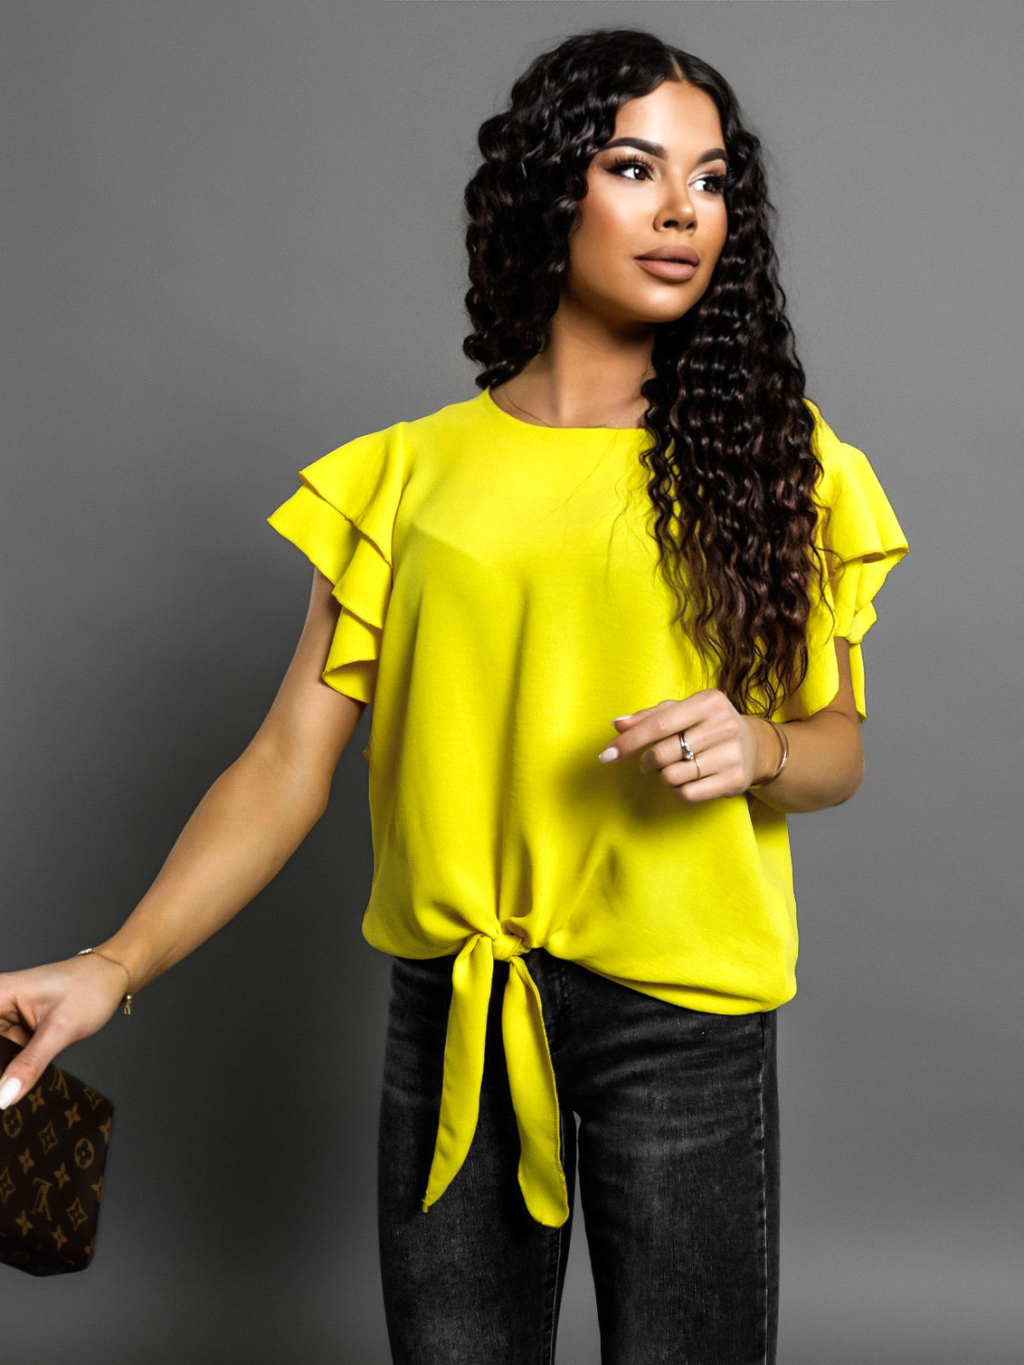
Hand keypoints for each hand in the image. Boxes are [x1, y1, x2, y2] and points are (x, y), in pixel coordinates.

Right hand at [0, 954, 129, 1108]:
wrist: (114, 977)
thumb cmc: (90, 987)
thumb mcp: (60, 1029)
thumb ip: (30, 1064)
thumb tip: (3, 1096)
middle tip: (5, 1095)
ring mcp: (6, 1017)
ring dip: (4, 1073)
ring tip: (8, 1094)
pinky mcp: (17, 1028)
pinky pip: (5, 1054)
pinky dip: (11, 1070)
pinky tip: (15, 1086)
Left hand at [598, 691, 775, 802]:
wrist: (755, 746)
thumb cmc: (706, 725)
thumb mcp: (681, 711)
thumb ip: (648, 717)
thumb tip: (617, 724)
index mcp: (708, 702)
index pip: (658, 725)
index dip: (629, 742)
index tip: (607, 755)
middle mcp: (723, 725)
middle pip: (662, 753)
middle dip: (647, 761)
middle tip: (649, 762)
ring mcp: (732, 754)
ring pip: (672, 776)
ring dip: (664, 776)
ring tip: (674, 768)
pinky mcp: (735, 779)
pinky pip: (688, 793)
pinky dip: (677, 790)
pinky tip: (685, 780)